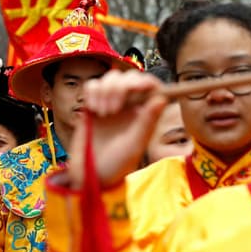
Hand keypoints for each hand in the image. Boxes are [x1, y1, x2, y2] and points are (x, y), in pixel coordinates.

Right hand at [67, 69, 168, 188]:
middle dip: (120, 87)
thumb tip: (161, 98)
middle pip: (128, 77)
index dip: (143, 81)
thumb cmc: (116, 165)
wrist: (89, 175)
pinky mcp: (90, 105)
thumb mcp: (134, 145)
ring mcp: (108, 103)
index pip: (149, 85)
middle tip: (114, 109)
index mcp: (144, 113)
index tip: (137, 88)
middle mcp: (128, 105)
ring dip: (105, 91)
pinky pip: (91, 86)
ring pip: (109, 78)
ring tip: (103, 113)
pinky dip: (91, 93)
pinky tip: (92, 110)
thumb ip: (147, 121)